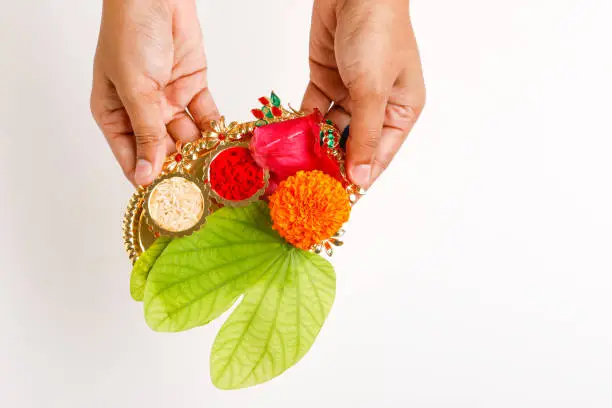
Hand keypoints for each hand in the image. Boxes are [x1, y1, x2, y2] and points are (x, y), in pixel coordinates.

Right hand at [91, 0, 218, 185]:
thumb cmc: (131, 35)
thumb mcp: (135, 88)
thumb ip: (145, 132)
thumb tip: (144, 175)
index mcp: (114, 114)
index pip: (131, 157)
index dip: (149, 178)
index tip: (169, 201)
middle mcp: (141, 112)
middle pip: (162, 150)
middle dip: (181, 167)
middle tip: (203, 191)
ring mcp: (168, 100)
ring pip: (187, 135)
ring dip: (202, 152)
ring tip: (220, 174)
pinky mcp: (192, 88)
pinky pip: (206, 116)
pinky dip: (217, 130)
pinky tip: (230, 147)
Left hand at [302, 0, 425, 188]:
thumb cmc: (378, 33)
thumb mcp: (373, 89)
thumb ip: (363, 135)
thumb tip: (360, 177)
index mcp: (400, 111)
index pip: (378, 155)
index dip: (358, 177)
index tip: (336, 199)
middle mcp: (376, 106)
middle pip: (351, 145)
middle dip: (330, 163)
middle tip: (307, 187)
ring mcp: (350, 93)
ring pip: (329, 130)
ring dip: (312, 146)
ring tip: (292, 168)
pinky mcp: (326, 80)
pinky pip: (313, 109)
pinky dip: (301, 123)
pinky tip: (288, 141)